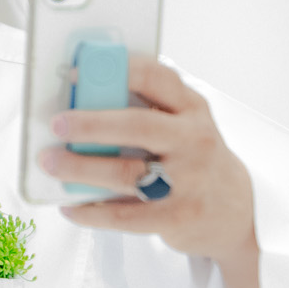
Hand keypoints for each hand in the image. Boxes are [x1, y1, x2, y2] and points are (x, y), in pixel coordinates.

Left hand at [38, 56, 262, 287]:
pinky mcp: (177, 216)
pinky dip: (92, 212)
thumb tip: (85, 100)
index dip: (115, 71)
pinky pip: (125, 215)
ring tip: (51, 163)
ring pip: (126, 172)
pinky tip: (71, 207)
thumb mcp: (184, 126)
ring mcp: (188, 180)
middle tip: (58, 124)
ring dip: (81, 168)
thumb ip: (148, 110)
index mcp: (192, 108)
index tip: (77, 73)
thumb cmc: (198, 162)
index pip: (155, 77)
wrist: (236, 211)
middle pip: (137, 126)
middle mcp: (193, 140)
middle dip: (90, 123)